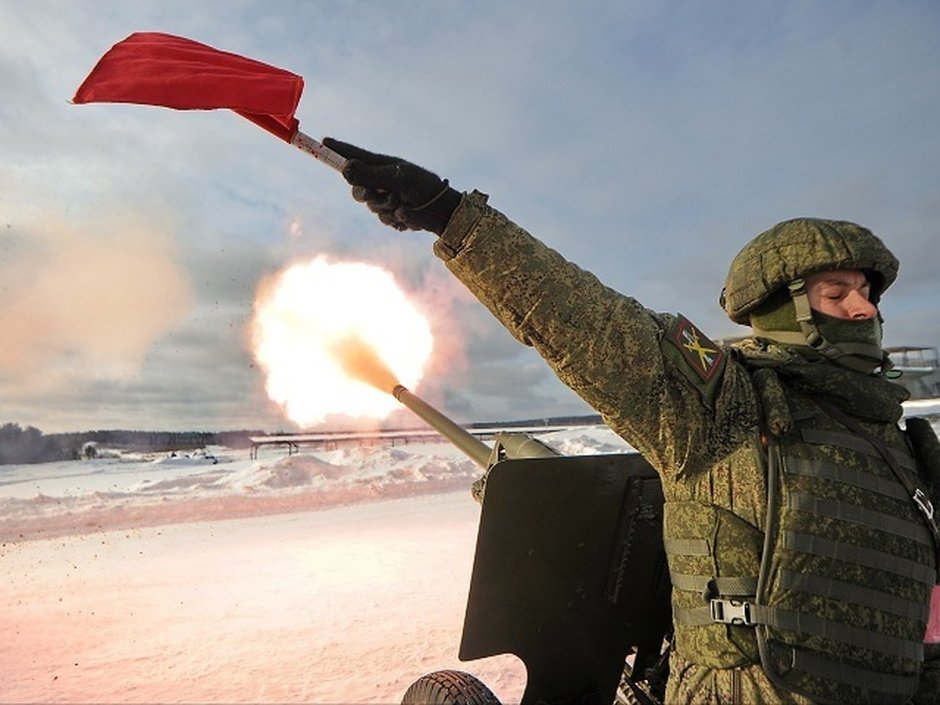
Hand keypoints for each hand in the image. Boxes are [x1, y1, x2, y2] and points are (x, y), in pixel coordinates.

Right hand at [322, 138, 460, 234]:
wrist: (442, 211)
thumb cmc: (423, 186)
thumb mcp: (398, 178)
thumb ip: (371, 174)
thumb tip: (345, 168)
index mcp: (381, 165)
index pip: (353, 156)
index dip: (337, 151)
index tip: (322, 143)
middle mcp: (380, 181)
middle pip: (356, 188)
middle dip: (366, 193)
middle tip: (379, 194)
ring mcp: (384, 198)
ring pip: (370, 206)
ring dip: (386, 207)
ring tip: (403, 203)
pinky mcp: (391, 215)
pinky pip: (383, 219)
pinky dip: (395, 218)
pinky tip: (407, 214)